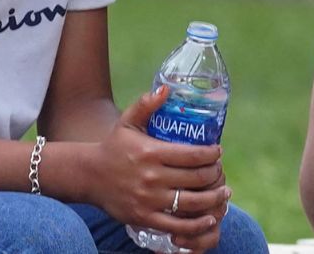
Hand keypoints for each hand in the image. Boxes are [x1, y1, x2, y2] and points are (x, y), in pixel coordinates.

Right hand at [84, 87, 231, 251]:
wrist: (89, 175)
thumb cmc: (113, 147)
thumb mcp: (127, 122)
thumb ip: (146, 104)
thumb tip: (166, 88)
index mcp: (150, 152)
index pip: (192, 154)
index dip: (211, 154)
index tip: (218, 152)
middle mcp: (151, 176)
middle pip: (197, 178)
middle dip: (215, 174)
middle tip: (220, 171)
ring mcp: (148, 199)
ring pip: (192, 202)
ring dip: (214, 198)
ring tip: (223, 192)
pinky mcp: (144, 217)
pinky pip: (178, 225)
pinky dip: (197, 224)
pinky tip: (209, 218)